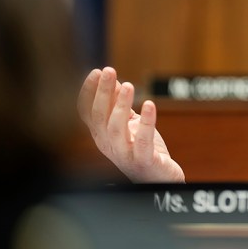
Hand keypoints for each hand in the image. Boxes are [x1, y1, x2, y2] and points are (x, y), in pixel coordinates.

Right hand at [78, 67, 184, 182]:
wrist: (159, 178)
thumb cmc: (143, 149)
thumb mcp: (130, 124)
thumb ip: (120, 105)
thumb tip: (114, 81)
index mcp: (102, 135)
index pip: (87, 112)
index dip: (89, 92)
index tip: (96, 72)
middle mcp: (108, 144)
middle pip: (99, 117)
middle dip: (103, 92)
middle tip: (109, 71)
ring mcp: (125, 154)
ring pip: (115, 128)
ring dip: (121, 105)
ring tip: (128, 85)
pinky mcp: (144, 160)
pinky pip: (142, 141)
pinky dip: (146, 122)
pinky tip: (149, 105)